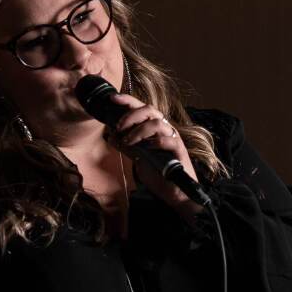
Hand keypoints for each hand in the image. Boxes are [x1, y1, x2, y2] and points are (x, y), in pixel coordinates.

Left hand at [104, 92, 199, 214]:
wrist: (174, 192)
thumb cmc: (158, 173)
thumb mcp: (137, 157)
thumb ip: (127, 146)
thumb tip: (111, 135)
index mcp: (154, 127)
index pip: (141, 108)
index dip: (127, 100)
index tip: (112, 98)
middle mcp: (165, 129)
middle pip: (149, 109)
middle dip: (131, 116)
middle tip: (119, 127)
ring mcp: (173, 138)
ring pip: (157, 123)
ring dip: (138, 131)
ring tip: (129, 142)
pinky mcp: (179, 150)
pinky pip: (168, 140)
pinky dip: (155, 142)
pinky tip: (146, 148)